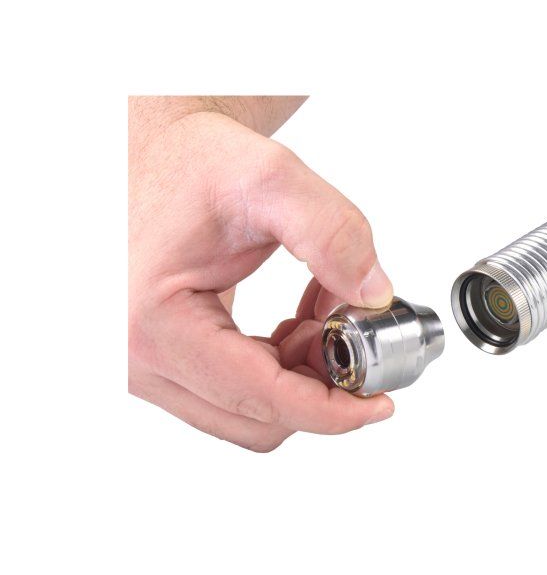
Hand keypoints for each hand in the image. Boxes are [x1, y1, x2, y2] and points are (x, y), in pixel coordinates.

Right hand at [129, 97, 394, 450]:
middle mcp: (137, 359)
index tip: (380, 403)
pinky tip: (299, 321)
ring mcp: (145, 367)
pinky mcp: (162, 364)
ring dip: (302, 377)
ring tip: (323, 312)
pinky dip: (281, 367)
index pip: (262, 398)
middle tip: (355, 331)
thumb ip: (332, 234)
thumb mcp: (269, 178)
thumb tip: (372, 295)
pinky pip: (236, 394)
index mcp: (151, 324)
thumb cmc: (188, 162)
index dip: (333, 409)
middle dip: (322, 385)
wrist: (150, 154)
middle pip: (258, 419)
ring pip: (249, 413)